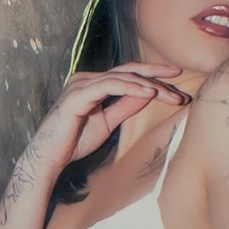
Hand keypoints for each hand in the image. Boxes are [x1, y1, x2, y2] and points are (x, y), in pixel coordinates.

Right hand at [35, 62, 189, 165]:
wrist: (49, 158)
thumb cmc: (73, 142)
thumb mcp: (107, 122)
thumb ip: (125, 106)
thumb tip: (148, 93)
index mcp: (93, 84)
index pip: (128, 75)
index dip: (153, 77)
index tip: (175, 85)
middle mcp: (86, 79)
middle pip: (128, 70)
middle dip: (155, 74)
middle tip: (179, 75)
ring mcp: (80, 85)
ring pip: (122, 77)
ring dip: (148, 83)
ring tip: (169, 92)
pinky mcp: (77, 95)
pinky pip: (109, 86)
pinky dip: (131, 87)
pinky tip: (149, 92)